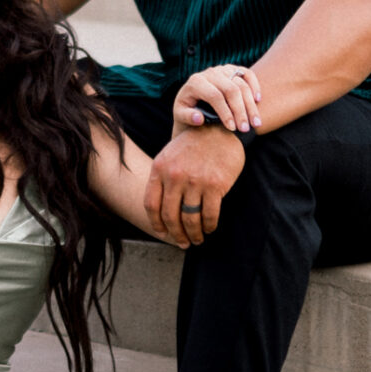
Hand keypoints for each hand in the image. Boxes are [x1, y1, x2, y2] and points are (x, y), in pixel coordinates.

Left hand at [144, 123, 244, 245]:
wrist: (219, 129)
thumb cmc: (193, 146)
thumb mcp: (170, 156)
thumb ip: (162, 179)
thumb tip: (159, 211)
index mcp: (159, 168)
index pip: (151, 204)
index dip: (156, 223)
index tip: (163, 233)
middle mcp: (174, 175)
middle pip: (170, 216)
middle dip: (176, 234)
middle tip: (183, 243)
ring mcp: (194, 181)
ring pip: (189, 219)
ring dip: (194, 234)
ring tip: (197, 240)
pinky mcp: (215, 185)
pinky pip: (209, 214)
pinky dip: (209, 226)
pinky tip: (210, 228)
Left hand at [173, 63, 260, 136]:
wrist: (193, 100)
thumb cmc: (187, 110)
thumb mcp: (180, 115)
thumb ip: (187, 117)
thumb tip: (199, 118)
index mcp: (195, 82)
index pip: (214, 96)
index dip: (225, 113)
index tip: (232, 128)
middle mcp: (210, 73)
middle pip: (231, 90)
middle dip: (240, 111)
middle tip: (246, 129)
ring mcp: (223, 70)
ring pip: (241, 84)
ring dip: (251, 105)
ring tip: (256, 123)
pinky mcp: (233, 70)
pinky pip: (247, 74)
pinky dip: (255, 85)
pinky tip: (257, 100)